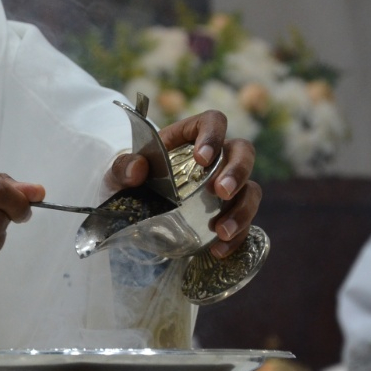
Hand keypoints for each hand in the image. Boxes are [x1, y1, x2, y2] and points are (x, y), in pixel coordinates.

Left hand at [105, 110, 260, 258]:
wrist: (135, 210)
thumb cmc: (131, 182)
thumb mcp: (120, 173)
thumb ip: (123, 167)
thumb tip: (137, 169)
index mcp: (191, 137)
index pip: (213, 121)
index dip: (213, 135)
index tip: (202, 158)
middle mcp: (217, 158)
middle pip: (243, 152)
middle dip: (237, 172)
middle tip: (222, 192)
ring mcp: (226, 186)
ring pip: (251, 189)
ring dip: (242, 209)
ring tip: (222, 230)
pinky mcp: (229, 213)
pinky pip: (245, 223)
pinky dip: (237, 237)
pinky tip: (219, 249)